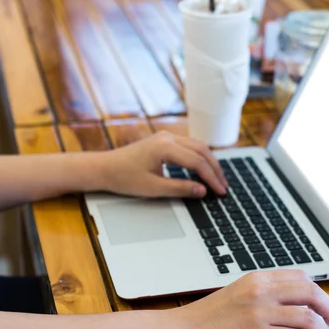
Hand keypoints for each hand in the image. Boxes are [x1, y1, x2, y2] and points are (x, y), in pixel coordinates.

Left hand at [98, 131, 227, 197]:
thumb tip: (202, 191)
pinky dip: (200, 158)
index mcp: (165, 147)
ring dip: (209, 162)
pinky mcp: (164, 140)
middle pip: (202, 150)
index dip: (211, 178)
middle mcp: (168, 137)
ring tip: (218, 179)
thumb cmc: (124, 178)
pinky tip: (204, 170)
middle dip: (215, 169)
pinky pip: (189, 146)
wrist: (104, 168)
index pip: (197, 162)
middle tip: (224, 186)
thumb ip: (180, 188)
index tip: (220, 191)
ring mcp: (166, 137)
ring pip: (198, 146)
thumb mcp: (153, 188)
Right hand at [173, 270, 328, 328]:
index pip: (301, 277)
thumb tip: (294, 308)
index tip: (324, 305)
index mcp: (258, 278)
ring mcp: (260, 313)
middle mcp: (262, 291)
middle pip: (311, 292)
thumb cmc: (208, 316)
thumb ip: (264, 295)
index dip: (318, 292)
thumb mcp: (238, 294)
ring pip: (308, 317)